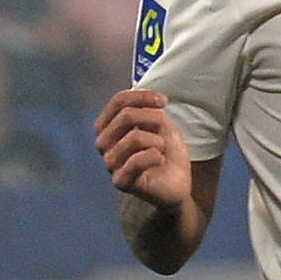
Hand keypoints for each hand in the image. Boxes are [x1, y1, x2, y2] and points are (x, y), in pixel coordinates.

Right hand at [95, 88, 191, 208]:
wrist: (177, 182)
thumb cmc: (165, 151)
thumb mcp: (159, 123)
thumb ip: (146, 109)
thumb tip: (140, 101)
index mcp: (109, 126)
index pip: (118, 101)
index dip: (142, 97)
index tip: (164, 102)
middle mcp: (103, 143)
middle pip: (126, 116)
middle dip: (154, 120)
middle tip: (165, 133)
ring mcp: (110, 163)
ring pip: (134, 138)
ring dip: (158, 142)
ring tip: (161, 151)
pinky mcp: (120, 182)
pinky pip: (136, 161)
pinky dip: (155, 157)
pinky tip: (160, 160)